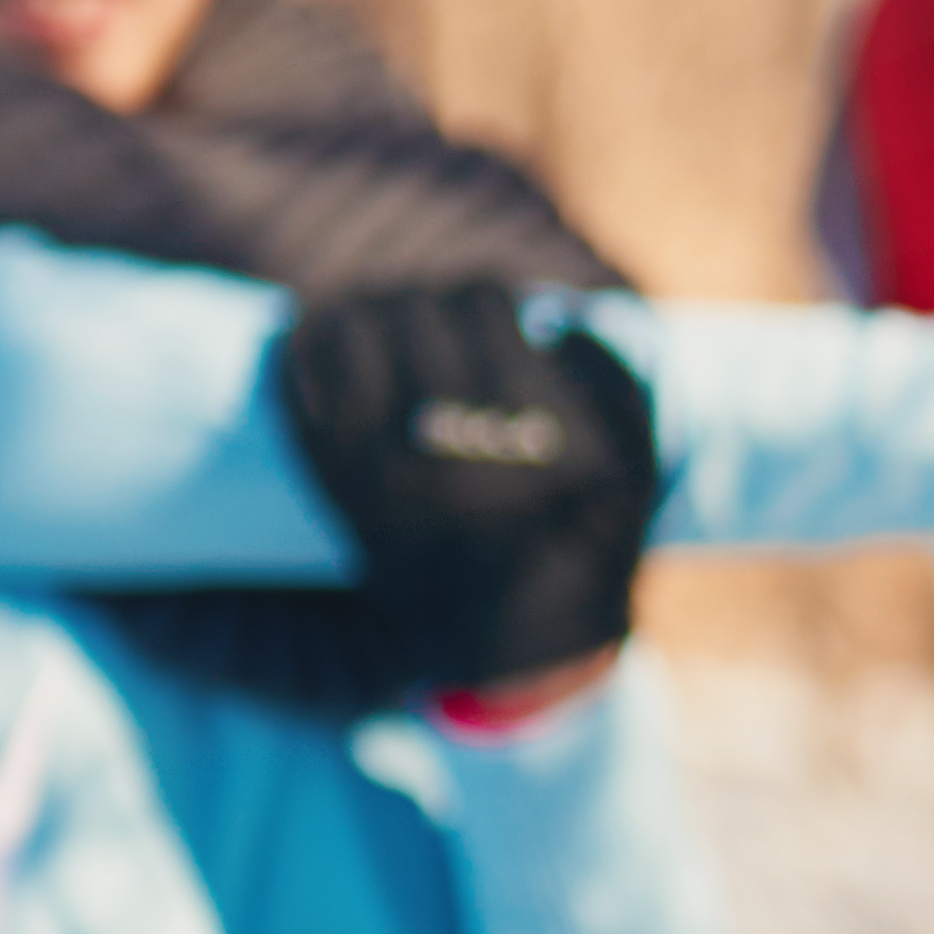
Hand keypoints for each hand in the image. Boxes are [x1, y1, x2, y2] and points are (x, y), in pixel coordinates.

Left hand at [274, 284, 664, 705]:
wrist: (516, 635)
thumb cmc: (582, 537)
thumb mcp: (633, 459)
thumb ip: (607, 373)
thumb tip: (548, 317)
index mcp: (524, 430)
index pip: (481, 303)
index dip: (487, 298)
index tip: (492, 312)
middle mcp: (451, 447)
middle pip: (412, 309)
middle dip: (428, 303)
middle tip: (435, 317)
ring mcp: (383, 469)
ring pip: (350, 332)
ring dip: (366, 312)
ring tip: (380, 320)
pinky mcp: (339, 490)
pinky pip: (300, 387)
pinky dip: (303, 351)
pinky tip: (317, 339)